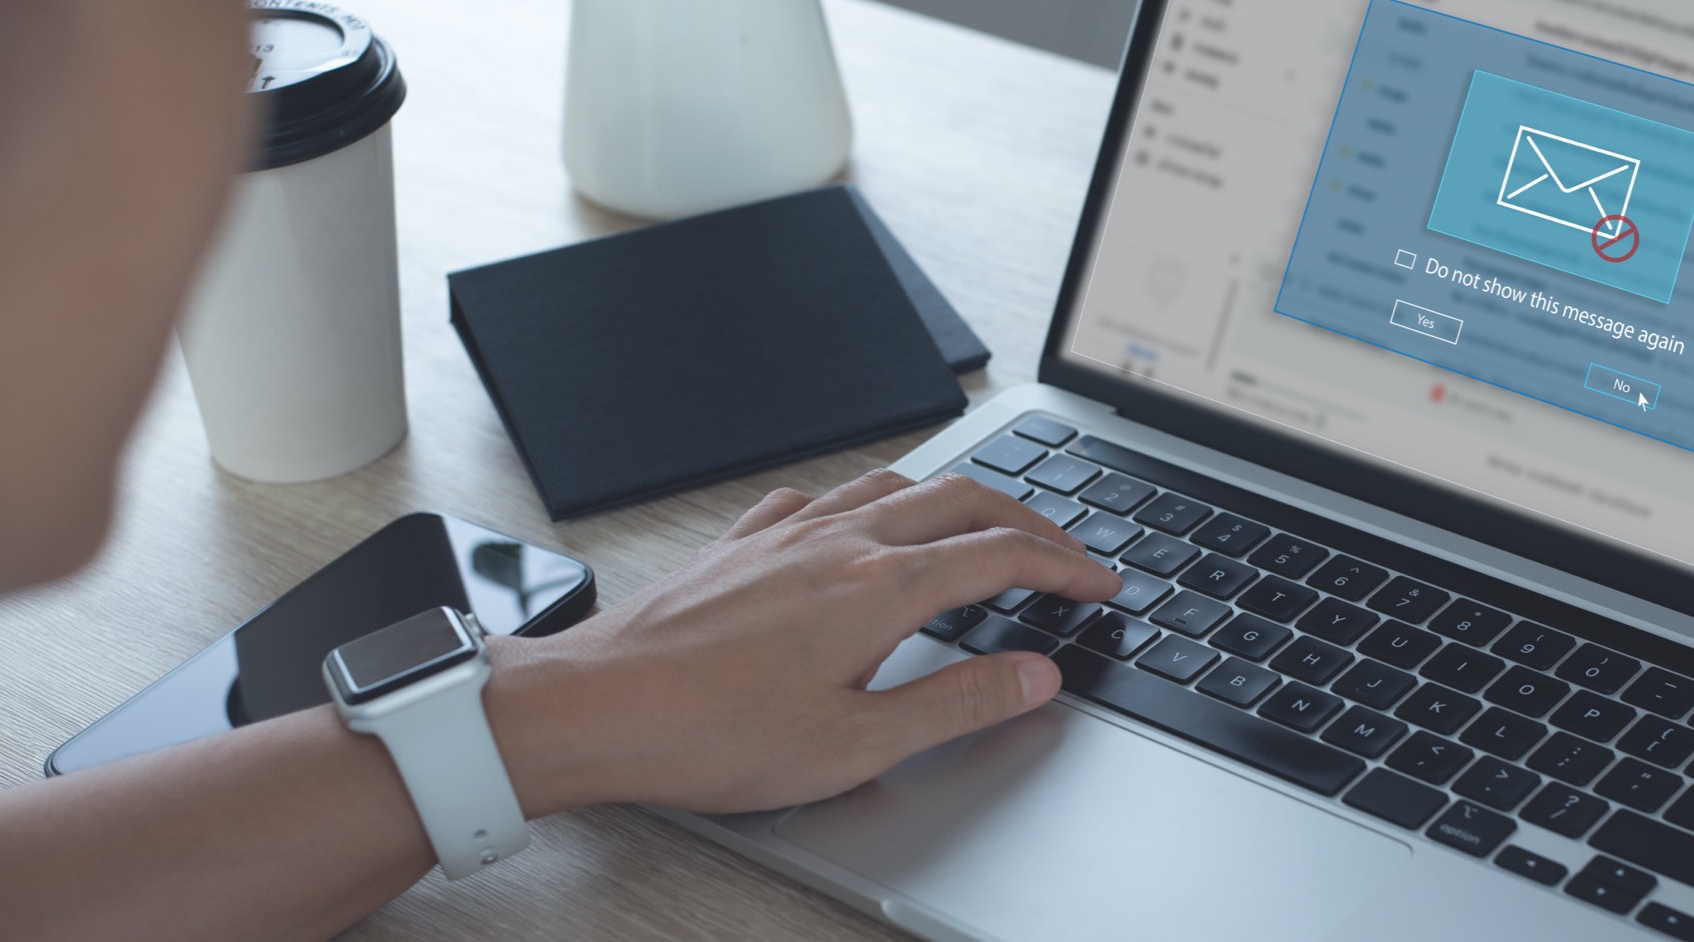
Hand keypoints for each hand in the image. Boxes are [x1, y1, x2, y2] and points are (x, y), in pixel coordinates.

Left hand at [487, 470, 1121, 814]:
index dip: (1067, 566)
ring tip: (985, 524)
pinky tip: (862, 523)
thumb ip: (958, 703)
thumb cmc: (708, 734)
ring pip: (896, 485)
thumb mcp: (857, 743)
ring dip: (958, 498)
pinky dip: (873, 501)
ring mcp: (785, 533)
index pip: (1002, 555)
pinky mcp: (741, 543)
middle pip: (962, 499)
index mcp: (879, 587)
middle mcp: (838, 541)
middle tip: (1066, 553)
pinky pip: (826, 495)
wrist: (593, 707)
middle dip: (1029, 519)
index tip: (1101, 584)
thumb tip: (1035, 676)